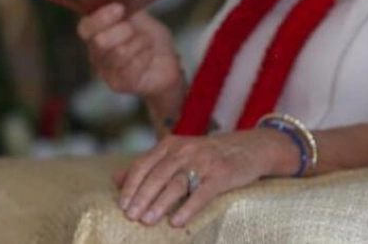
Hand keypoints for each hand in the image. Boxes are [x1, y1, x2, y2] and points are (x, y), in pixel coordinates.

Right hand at [78, 3, 182, 99]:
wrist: (168, 61)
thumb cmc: (150, 38)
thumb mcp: (139, 18)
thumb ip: (125, 9)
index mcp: (96, 34)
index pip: (85, 27)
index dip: (101, 18)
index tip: (120, 8)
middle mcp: (96, 54)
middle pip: (100, 41)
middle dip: (126, 31)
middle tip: (137, 31)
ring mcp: (105, 71)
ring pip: (120, 53)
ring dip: (141, 44)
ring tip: (146, 44)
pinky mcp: (118, 84)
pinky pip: (132, 67)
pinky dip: (146, 57)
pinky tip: (148, 57)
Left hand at [114, 129, 296, 226]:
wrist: (251, 148)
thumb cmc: (209, 155)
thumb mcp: (177, 154)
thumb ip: (148, 165)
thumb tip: (116, 179)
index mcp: (172, 144)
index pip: (144, 165)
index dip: (131, 186)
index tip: (122, 206)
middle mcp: (186, 150)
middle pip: (158, 175)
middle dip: (142, 197)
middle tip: (131, 216)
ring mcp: (205, 161)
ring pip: (177, 183)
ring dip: (160, 204)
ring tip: (147, 221)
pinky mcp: (222, 174)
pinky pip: (202, 193)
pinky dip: (188, 208)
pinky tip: (176, 221)